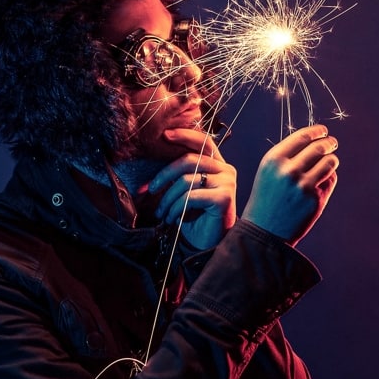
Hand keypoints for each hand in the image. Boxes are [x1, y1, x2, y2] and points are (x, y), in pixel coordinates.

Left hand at [148, 128, 236, 249]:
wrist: (208, 243)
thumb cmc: (196, 216)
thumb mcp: (185, 191)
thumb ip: (179, 174)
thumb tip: (153, 165)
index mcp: (218, 165)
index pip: (203, 142)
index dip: (184, 135)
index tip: (165, 135)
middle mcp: (226, 170)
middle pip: (189, 160)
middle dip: (164, 174)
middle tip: (151, 189)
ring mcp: (227, 183)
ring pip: (186, 180)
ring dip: (168, 199)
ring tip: (163, 213)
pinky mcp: (223, 198)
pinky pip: (190, 196)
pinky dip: (176, 208)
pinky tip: (173, 218)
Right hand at [241, 125, 339, 246]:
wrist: (263, 232)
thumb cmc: (266, 200)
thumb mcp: (268, 172)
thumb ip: (287, 156)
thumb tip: (314, 141)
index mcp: (273, 160)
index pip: (302, 137)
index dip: (316, 131)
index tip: (323, 131)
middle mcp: (288, 170)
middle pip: (319, 147)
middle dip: (328, 143)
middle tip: (332, 143)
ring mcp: (303, 185)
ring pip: (329, 162)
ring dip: (332, 159)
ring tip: (329, 161)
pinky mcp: (316, 199)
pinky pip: (330, 180)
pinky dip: (329, 178)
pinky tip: (320, 183)